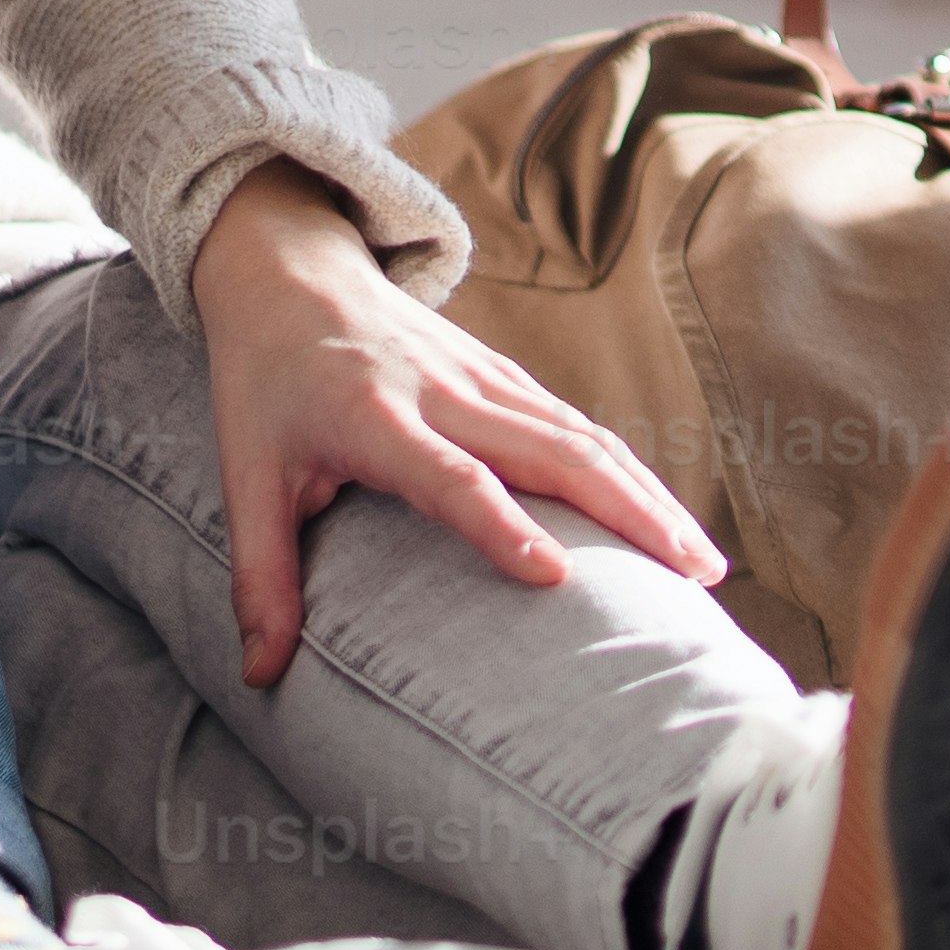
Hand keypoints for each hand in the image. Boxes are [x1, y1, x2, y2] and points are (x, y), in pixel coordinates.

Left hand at [181, 167, 722, 690]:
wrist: (290, 272)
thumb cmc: (266, 383)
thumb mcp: (246, 474)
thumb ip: (260, 577)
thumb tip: (259, 677)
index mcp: (376, 419)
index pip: (451, 478)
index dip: (502, 526)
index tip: (556, 578)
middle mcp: (445, 393)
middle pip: (554, 451)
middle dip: (629, 514)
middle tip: (689, 580)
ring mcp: (485, 378)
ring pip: (584, 437)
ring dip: (649, 496)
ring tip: (703, 564)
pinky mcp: (505, 375)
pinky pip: (579, 425)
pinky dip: (631, 472)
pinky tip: (667, 517)